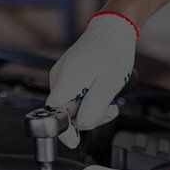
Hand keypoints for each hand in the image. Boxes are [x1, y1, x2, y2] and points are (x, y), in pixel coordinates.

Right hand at [47, 12, 137, 147]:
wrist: (114, 28)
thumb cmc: (113, 53)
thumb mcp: (108, 86)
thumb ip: (93, 108)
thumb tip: (80, 126)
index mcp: (66, 79)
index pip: (55, 113)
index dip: (65, 130)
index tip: (75, 141)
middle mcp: (59, 76)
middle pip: (65, 111)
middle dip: (87, 118)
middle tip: (109, 112)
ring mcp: (62, 74)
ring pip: (71, 104)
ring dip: (90, 108)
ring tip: (109, 103)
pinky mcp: (68, 73)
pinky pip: (74, 94)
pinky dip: (88, 98)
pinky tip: (101, 93)